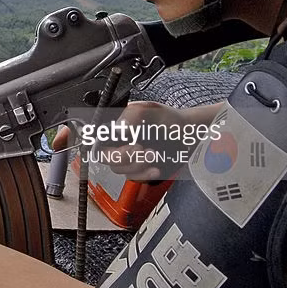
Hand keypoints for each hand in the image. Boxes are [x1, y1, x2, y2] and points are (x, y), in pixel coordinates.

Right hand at [96, 101, 223, 181]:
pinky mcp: (139, 170)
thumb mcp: (148, 109)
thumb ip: (130, 116)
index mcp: (116, 126)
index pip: (97, 138)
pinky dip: (143, 175)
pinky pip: (132, 178)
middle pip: (105, 156)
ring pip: (119, 169)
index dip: (102, 145)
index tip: (123, 142)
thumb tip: (116, 129)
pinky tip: (155, 168)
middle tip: (141, 150)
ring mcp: (128, 157)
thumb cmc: (169, 119)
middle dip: (123, 156)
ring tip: (154, 155)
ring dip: (137, 165)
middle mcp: (119, 142)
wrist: (189, 134)